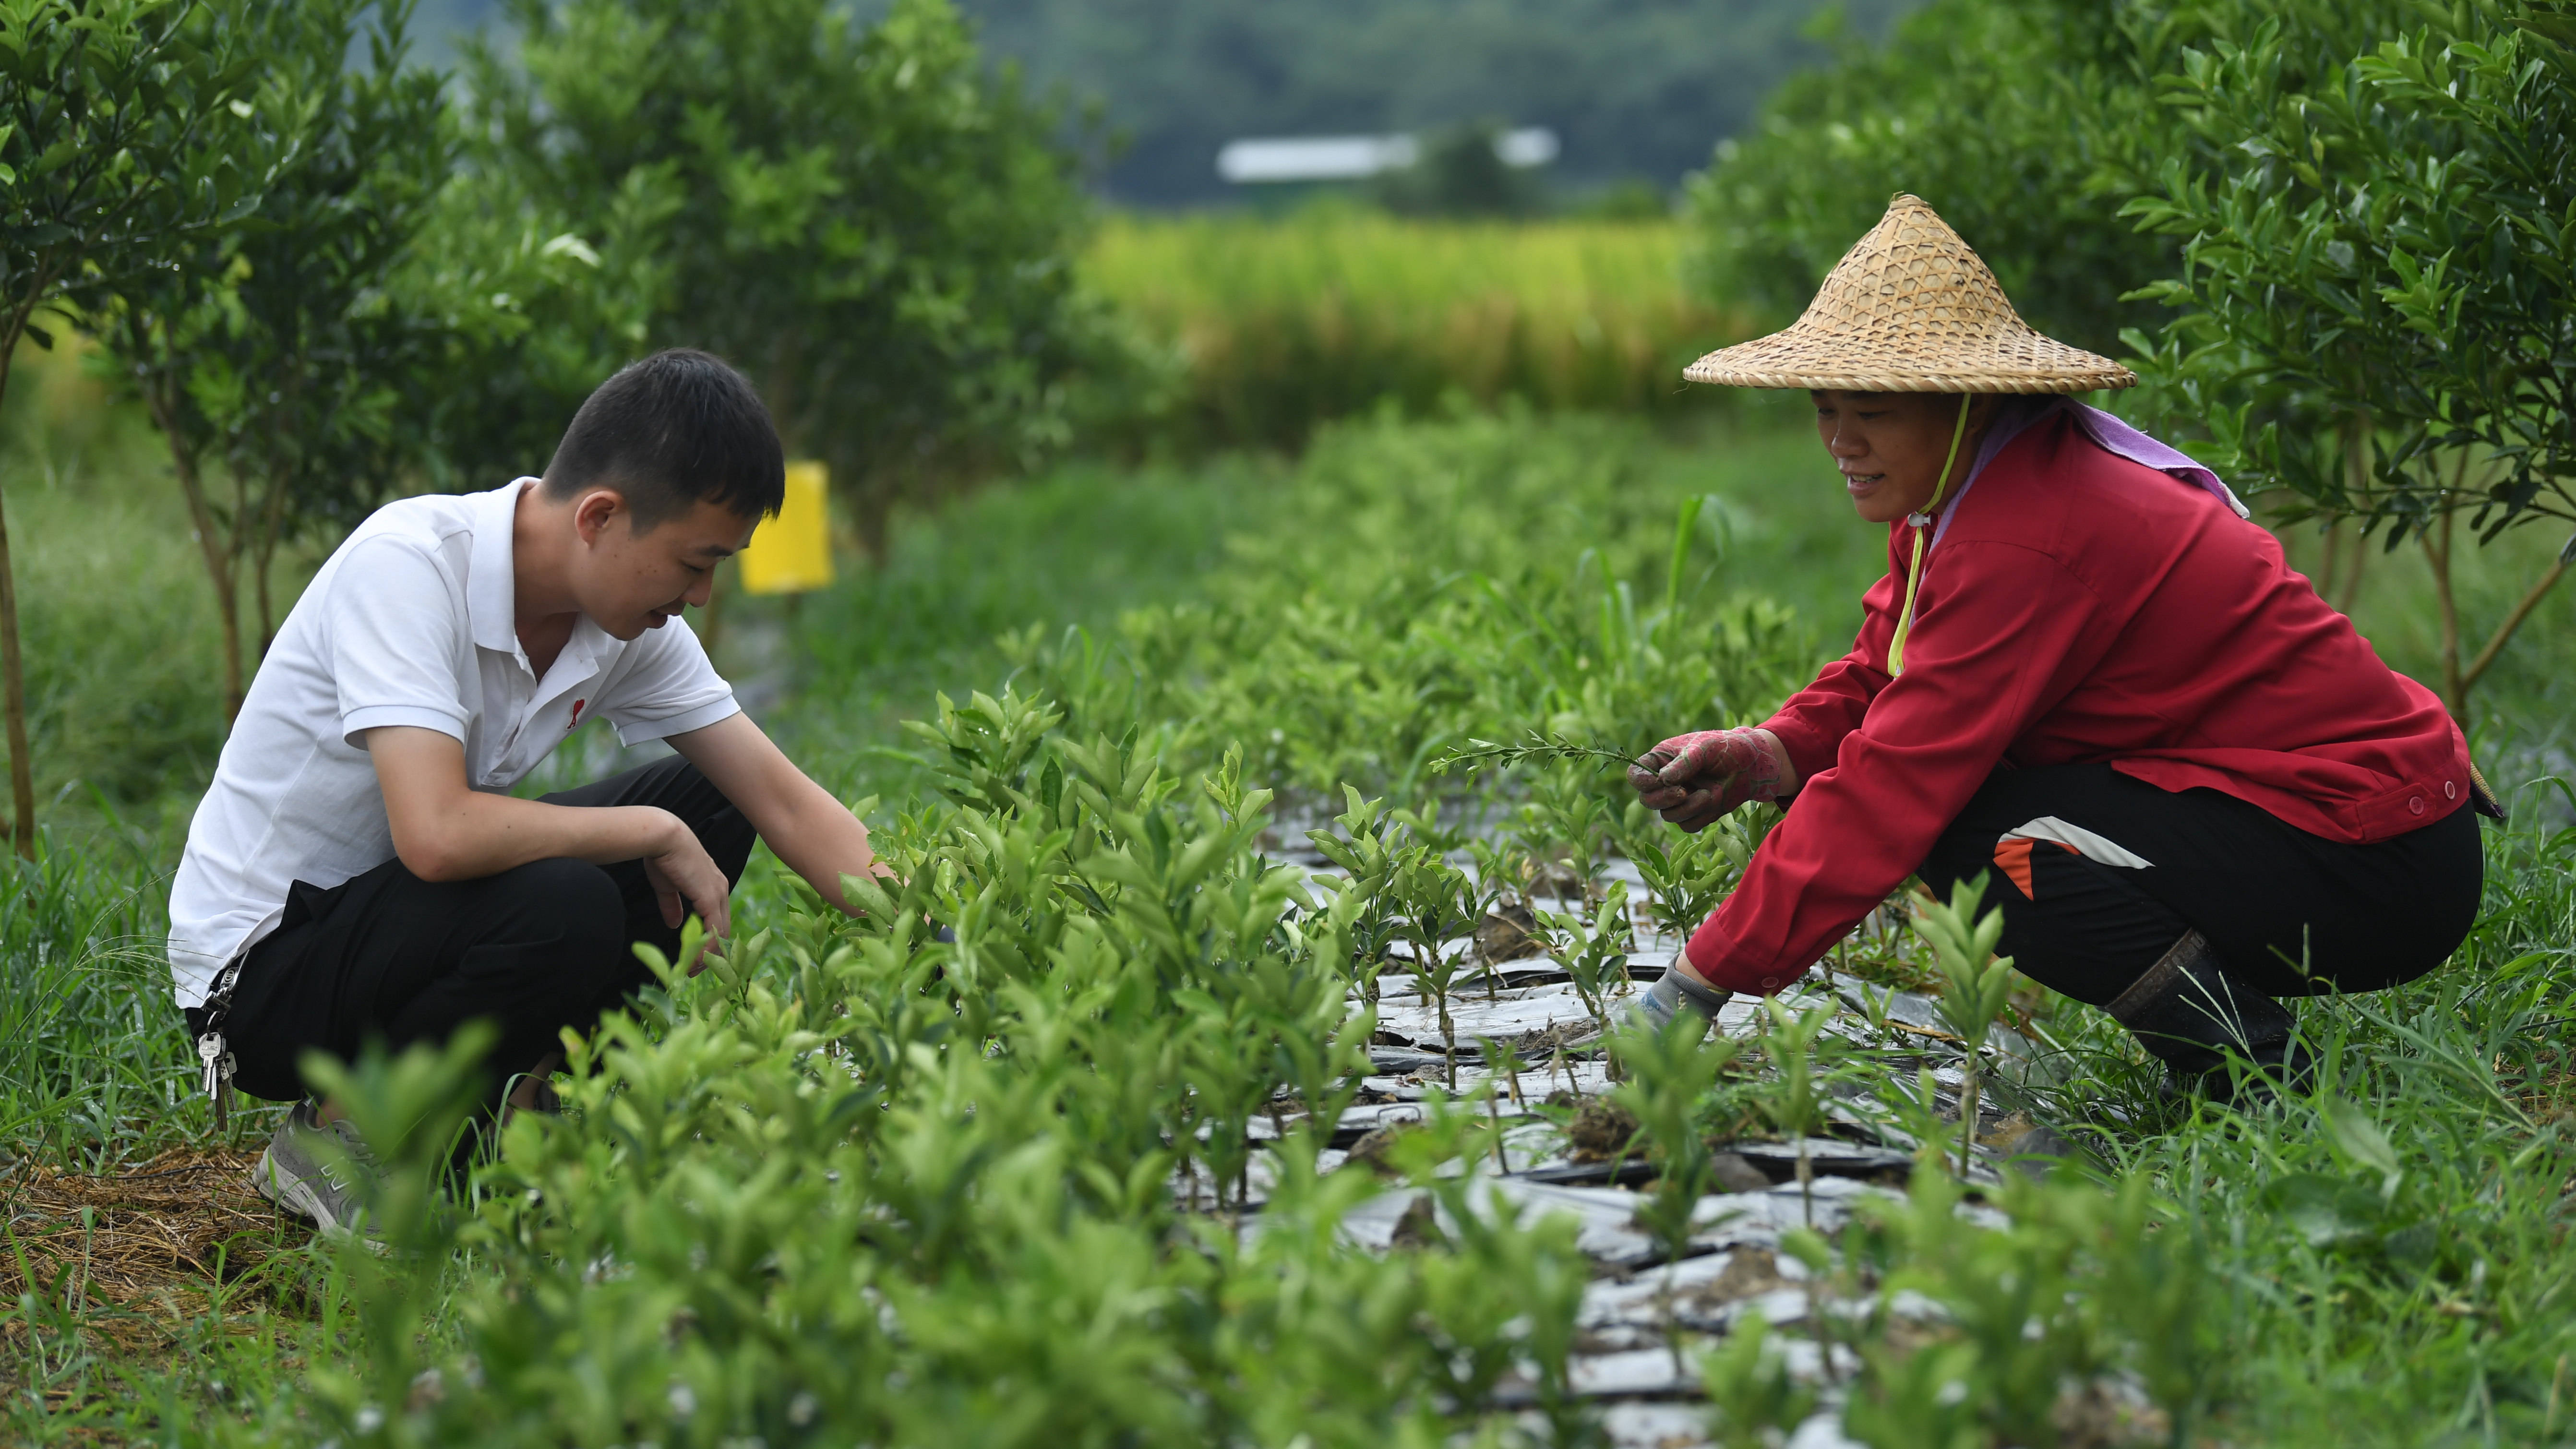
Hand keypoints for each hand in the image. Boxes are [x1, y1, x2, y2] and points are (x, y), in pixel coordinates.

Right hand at [641, 814, 731, 972]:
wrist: (663, 838)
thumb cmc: (663, 857)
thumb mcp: (668, 886)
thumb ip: (673, 905)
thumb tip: (674, 925)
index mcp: (713, 886)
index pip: (718, 919)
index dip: (709, 941)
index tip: (697, 958)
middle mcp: (721, 890)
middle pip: (723, 929)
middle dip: (712, 953)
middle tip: (697, 971)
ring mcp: (718, 893)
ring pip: (720, 932)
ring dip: (708, 954)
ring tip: (694, 970)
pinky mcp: (710, 896)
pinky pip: (713, 929)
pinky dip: (706, 947)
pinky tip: (695, 959)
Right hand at [1628, 727, 1794, 832]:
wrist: (1753, 765)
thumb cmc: (1726, 748)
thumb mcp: (1704, 748)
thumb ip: (1684, 763)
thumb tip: (1663, 779)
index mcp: (1661, 760)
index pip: (1636, 775)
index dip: (1640, 781)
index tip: (1655, 781)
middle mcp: (1666, 782)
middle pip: (1647, 800)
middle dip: (1663, 799)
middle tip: (1681, 793)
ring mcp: (1680, 799)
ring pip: (1668, 815)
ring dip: (1686, 808)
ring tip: (1708, 794)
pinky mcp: (1695, 813)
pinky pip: (1687, 825)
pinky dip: (1699, 816)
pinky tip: (1713, 800)